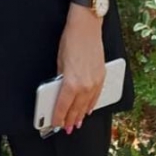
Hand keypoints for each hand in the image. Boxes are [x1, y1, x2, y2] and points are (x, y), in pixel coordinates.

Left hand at [51, 9, 104, 132]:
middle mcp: (85, 86)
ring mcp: (95, 83)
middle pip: (76, 109)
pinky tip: (88, 109)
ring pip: (87, 106)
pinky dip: (91, 105)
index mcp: (71, 83)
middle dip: (70, 119)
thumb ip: (61, 79)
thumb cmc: (71, 41)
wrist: (87, 27)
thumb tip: (59, 91)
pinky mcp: (101, 77)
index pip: (63, 106)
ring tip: (76, 123)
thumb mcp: (60, 61)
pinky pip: (96, 97)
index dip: (58, 117)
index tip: (54, 123)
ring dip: (81, 115)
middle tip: (66, 128)